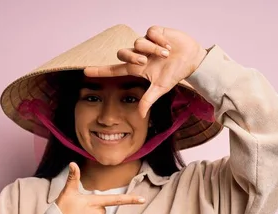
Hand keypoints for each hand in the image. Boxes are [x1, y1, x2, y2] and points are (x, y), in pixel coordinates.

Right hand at [55, 163, 145, 213]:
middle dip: (92, 211)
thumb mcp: (67, 193)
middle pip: (101, 210)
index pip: (115, 199)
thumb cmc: (60, 212)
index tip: (143, 200)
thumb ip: (73, 178)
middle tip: (77, 213)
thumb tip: (72, 163)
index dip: (130, 199)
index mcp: (94, 202)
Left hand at [84, 25, 206, 117]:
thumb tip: (140, 115)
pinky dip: (159, 40)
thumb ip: (148, 100)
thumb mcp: (161, 88)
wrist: (192, 60)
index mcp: (137, 68)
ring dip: (152, 49)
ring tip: (165, 54)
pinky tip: (168, 46)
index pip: (114, 69)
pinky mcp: (156, 32)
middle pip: (123, 53)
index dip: (100, 70)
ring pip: (138, 42)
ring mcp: (146, 43)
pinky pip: (150, 32)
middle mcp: (139, 55)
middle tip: (145, 61)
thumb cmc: (175, 74)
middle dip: (132, 57)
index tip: (85, 72)